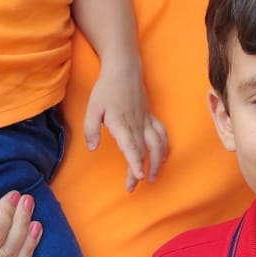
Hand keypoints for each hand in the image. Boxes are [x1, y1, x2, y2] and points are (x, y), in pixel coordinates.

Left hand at [83, 63, 168, 190]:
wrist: (124, 70)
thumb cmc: (106, 89)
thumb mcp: (92, 108)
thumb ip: (90, 129)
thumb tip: (92, 148)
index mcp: (122, 124)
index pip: (131, 147)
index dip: (135, 163)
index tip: (138, 177)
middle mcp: (137, 125)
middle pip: (143, 152)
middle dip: (139, 171)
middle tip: (133, 187)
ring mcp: (146, 121)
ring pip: (158, 144)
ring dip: (157, 162)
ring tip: (153, 176)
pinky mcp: (150, 118)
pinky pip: (162, 134)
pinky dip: (165, 147)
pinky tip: (162, 157)